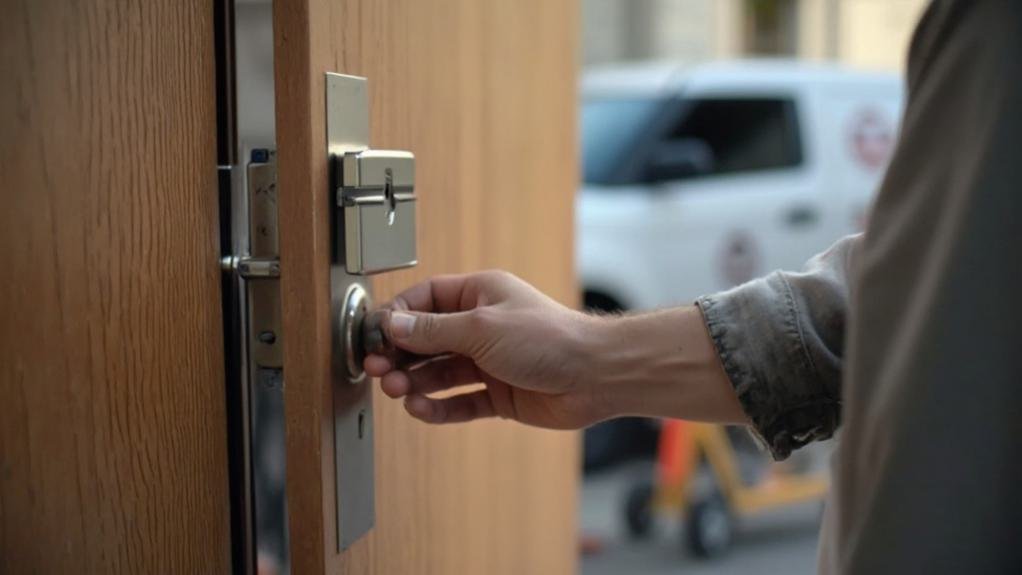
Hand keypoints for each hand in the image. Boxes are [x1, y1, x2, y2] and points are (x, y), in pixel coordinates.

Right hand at [364, 270, 606, 428]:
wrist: (595, 375)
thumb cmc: (548, 338)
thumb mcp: (481, 327)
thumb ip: (433, 330)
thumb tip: (393, 324)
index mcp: (479, 295)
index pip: (425, 300)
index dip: (397, 316)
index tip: (374, 335)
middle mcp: (481, 327)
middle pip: (427, 340)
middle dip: (400, 355)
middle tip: (376, 370)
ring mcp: (489, 362)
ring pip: (439, 373)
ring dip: (414, 382)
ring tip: (396, 391)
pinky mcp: (498, 395)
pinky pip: (459, 402)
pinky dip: (439, 407)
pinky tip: (421, 410)